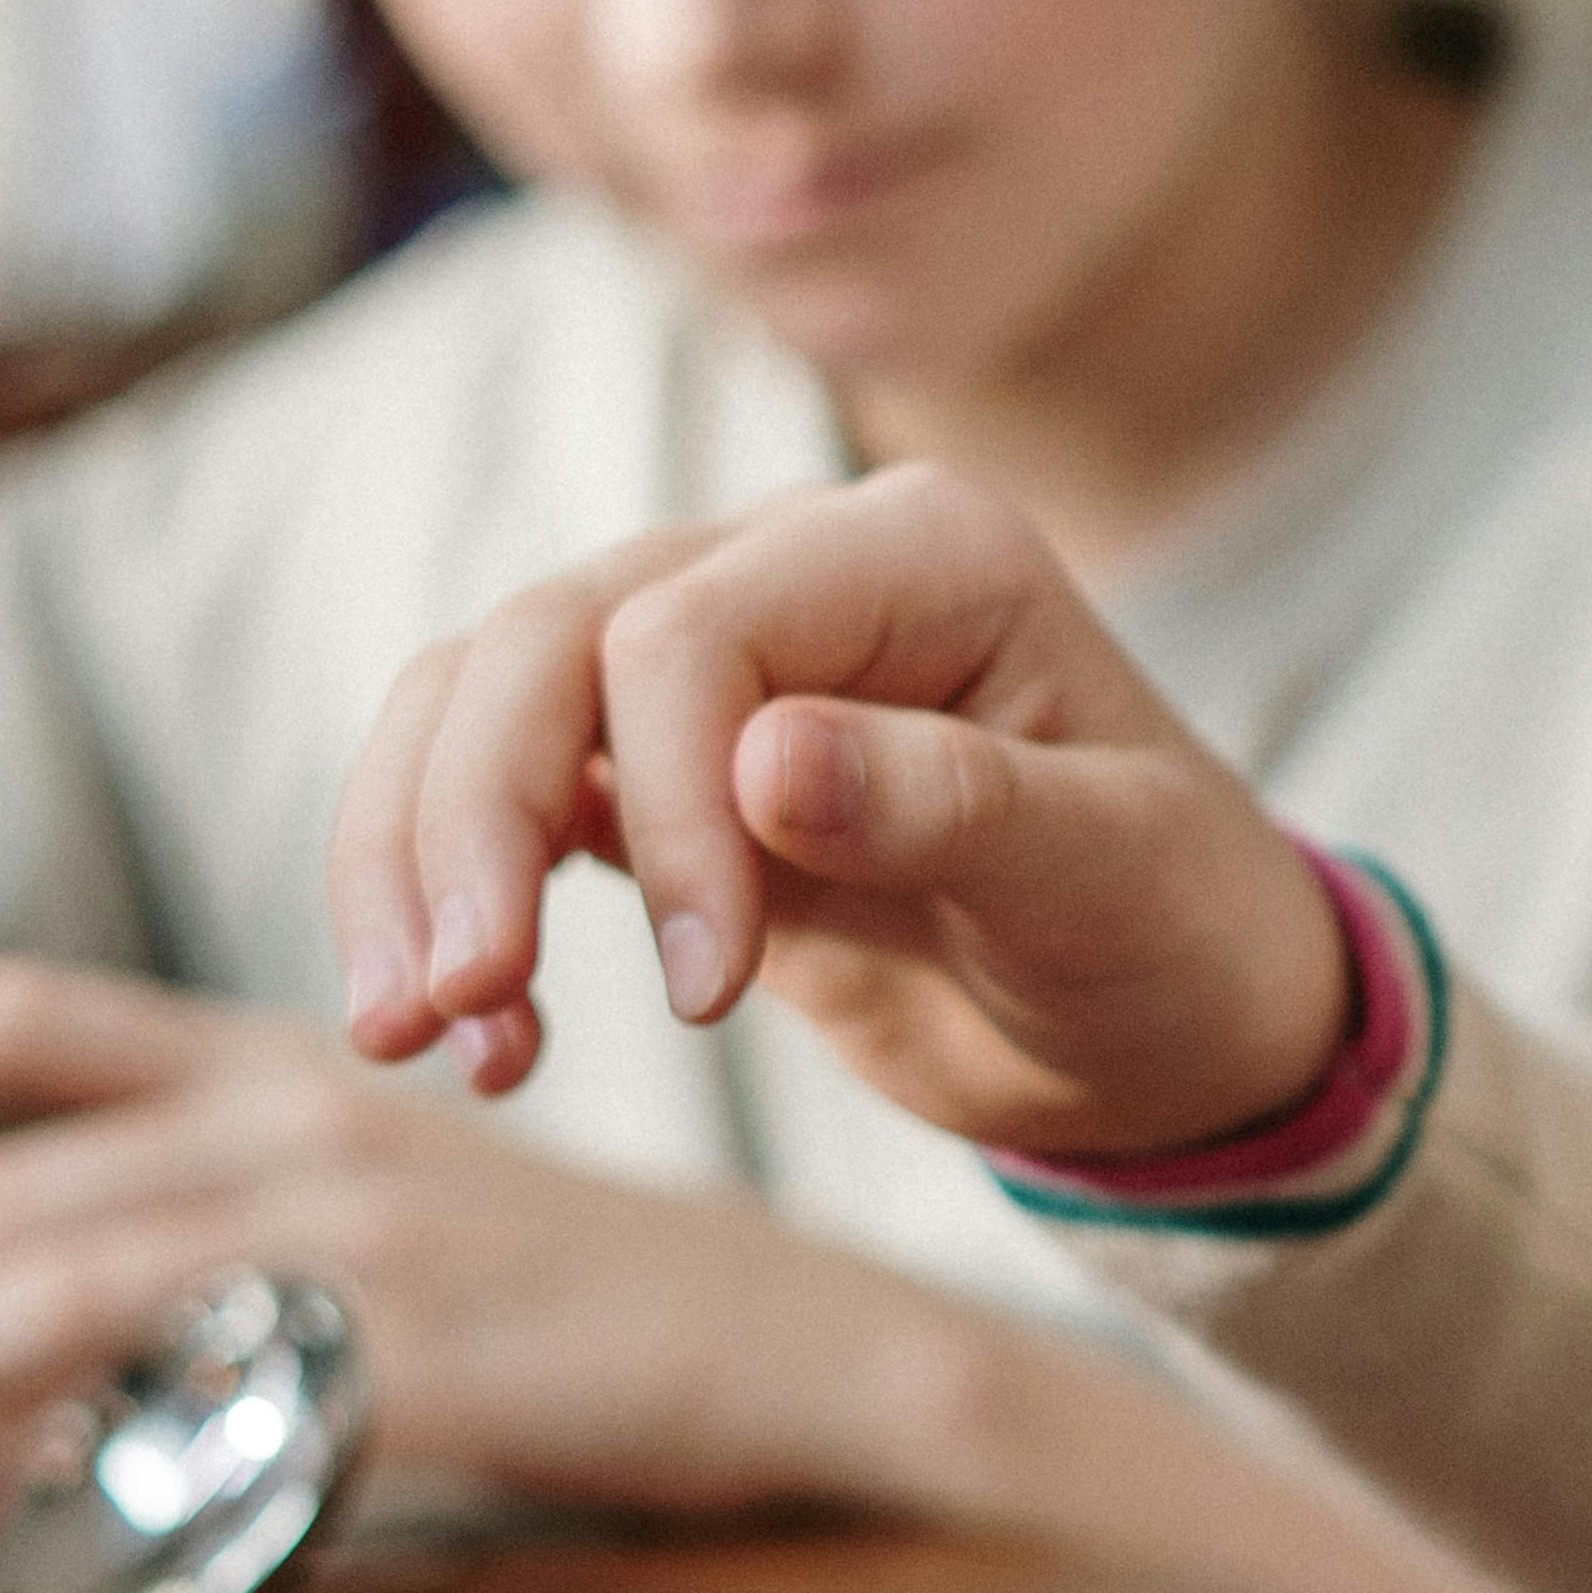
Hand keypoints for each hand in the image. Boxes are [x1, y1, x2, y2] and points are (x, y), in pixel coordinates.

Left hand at [0, 958, 996, 1525]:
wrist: (817, 1347)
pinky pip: (171, 1394)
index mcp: (297, 1058)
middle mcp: (307, 1110)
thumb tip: (43, 1361)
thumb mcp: (418, 1213)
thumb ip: (245, 1241)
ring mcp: (356, 1221)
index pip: (25, 1008)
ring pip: (53, 1272)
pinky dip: (40, 1453)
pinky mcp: (404, 1339)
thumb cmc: (609, 1308)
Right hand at [331, 464, 1345, 1158]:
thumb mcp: (1115, 876)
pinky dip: (447, 901)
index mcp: (922, 553)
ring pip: (480, 701)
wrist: (1175, 1020)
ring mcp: (711, 668)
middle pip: (545, 637)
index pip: (696, 626)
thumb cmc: (1177, 929)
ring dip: (415, 858)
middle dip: (471, 817)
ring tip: (414, 1036)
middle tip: (455, 1005)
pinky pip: (498, 793)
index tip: (711, 996)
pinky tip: (472, 1039)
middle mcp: (796, 574)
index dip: (663, 798)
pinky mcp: (656, 778)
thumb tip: (769, 765)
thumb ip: (959, 806)